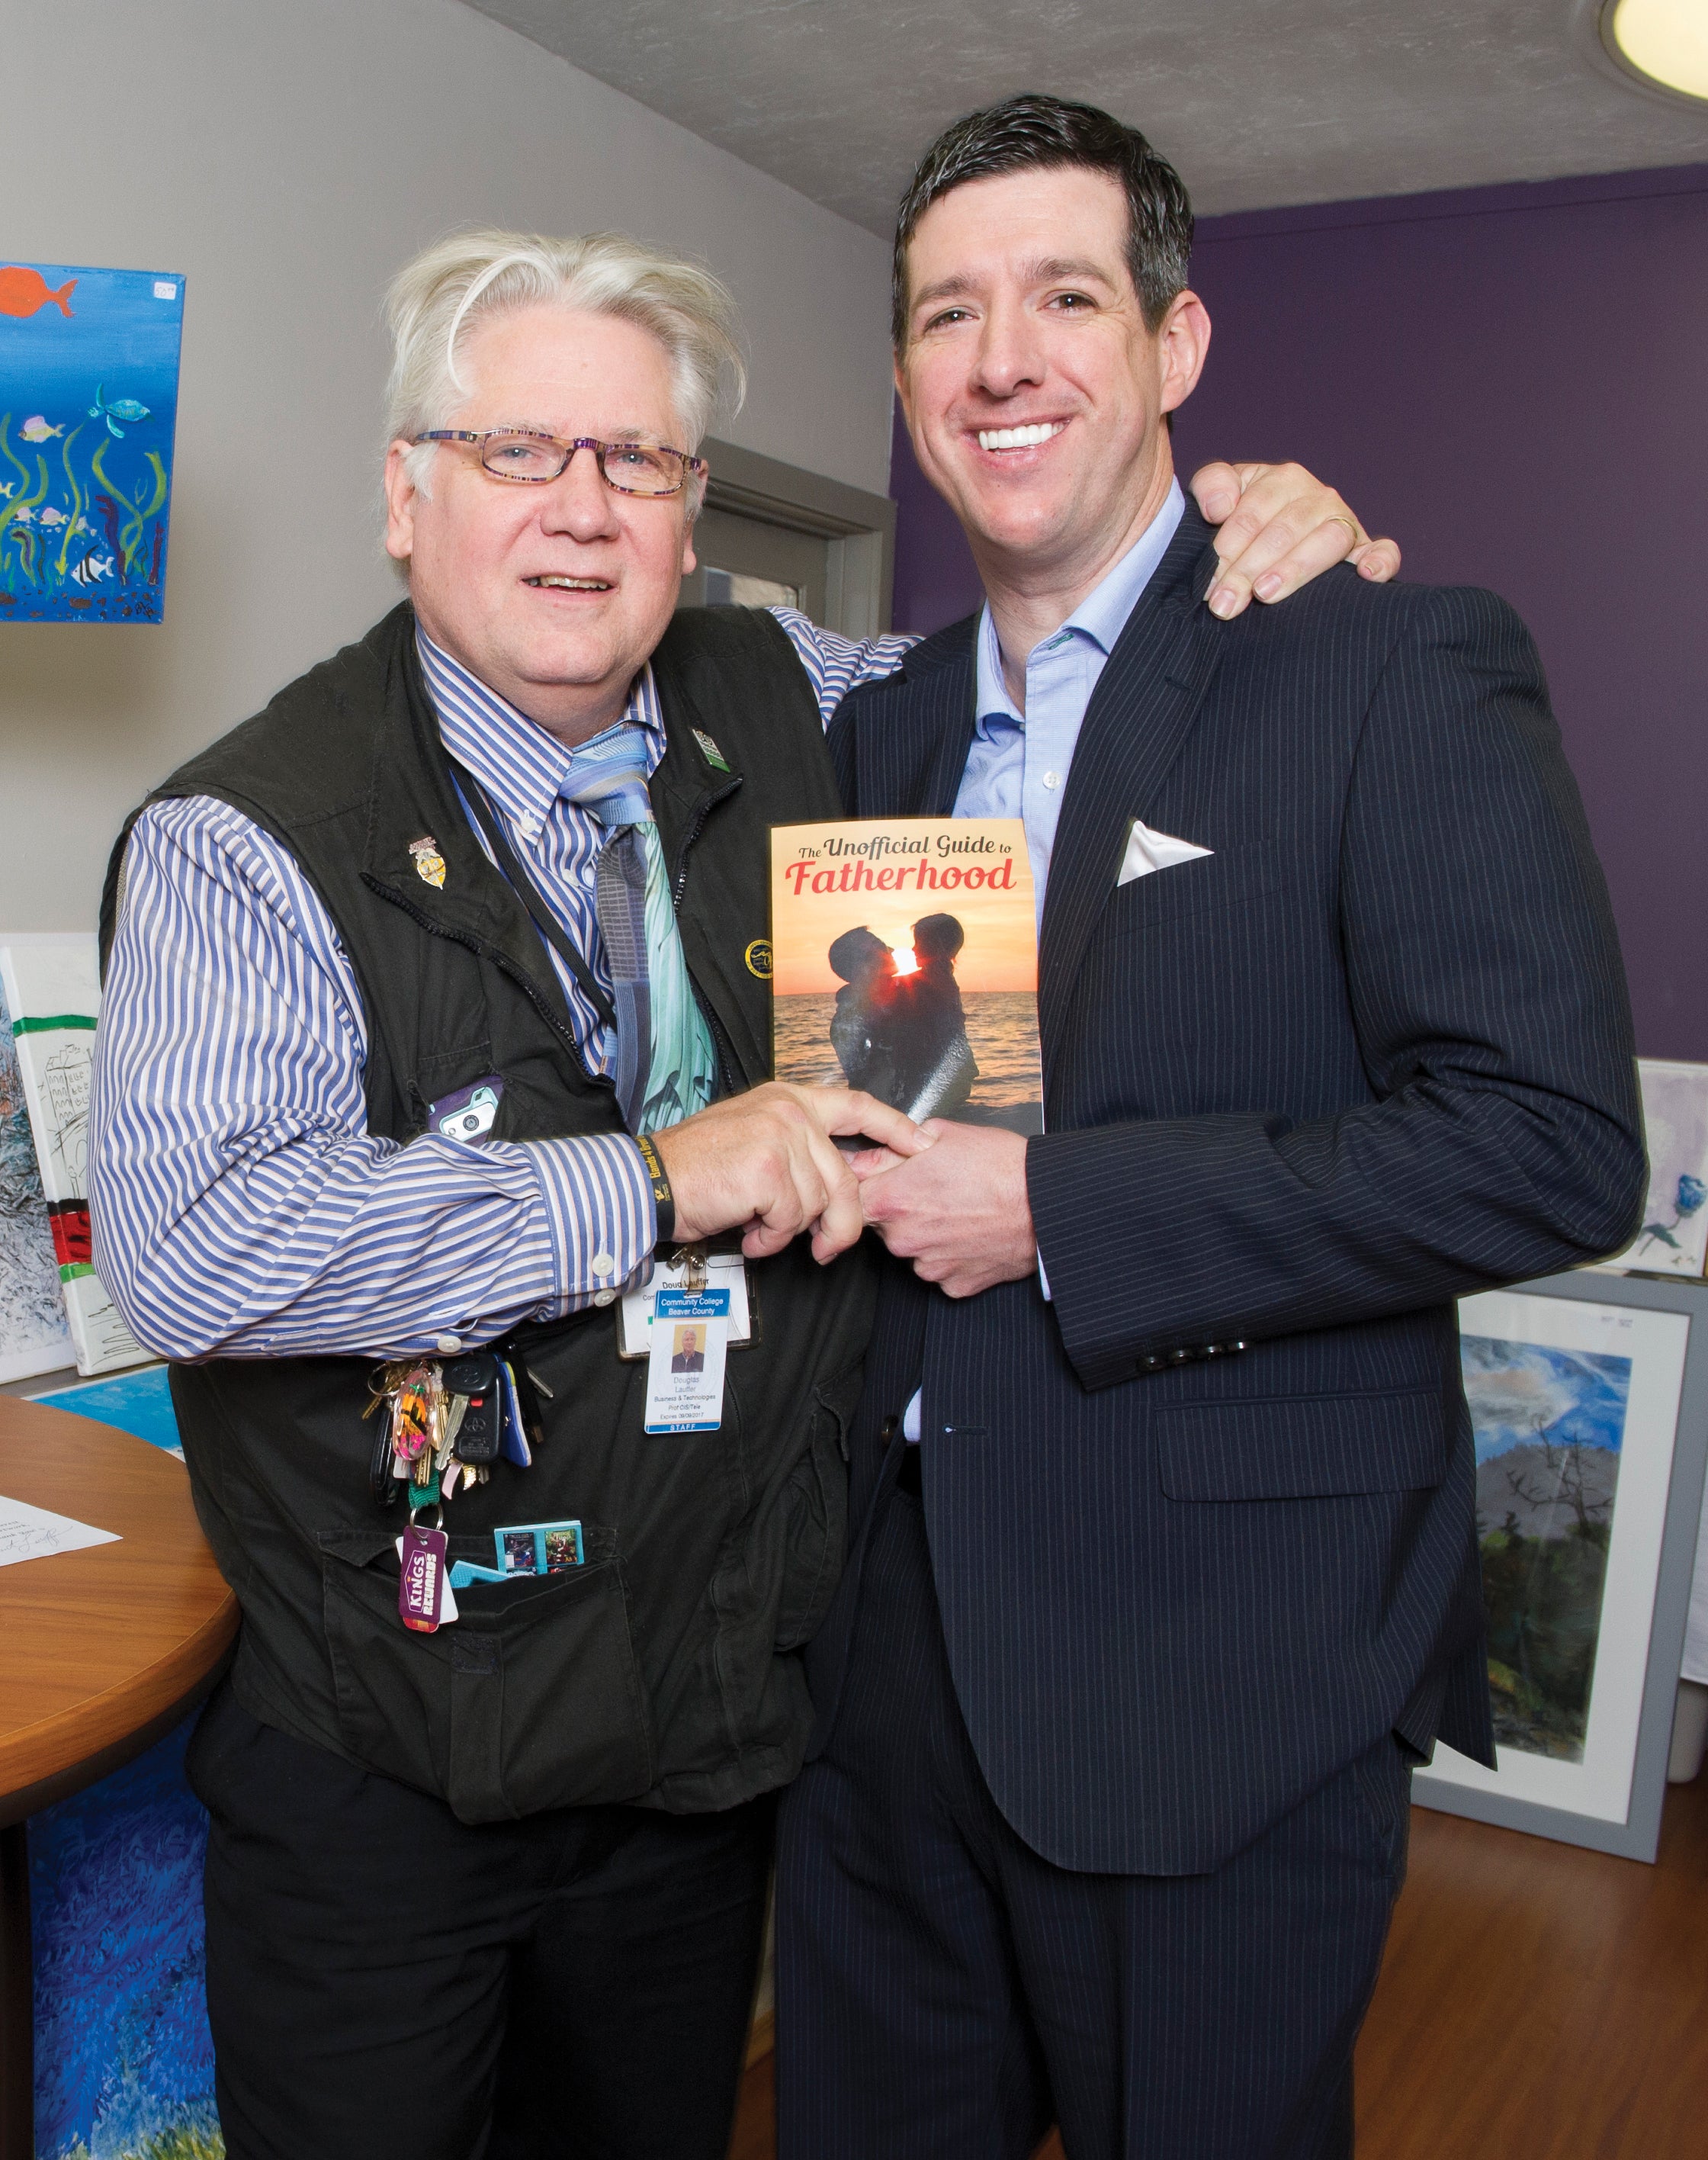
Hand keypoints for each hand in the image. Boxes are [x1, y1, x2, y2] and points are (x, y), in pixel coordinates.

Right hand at [653, 1083, 932, 1263]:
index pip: (857, 1105)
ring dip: (790, 1231)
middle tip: (826, 1249)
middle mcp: (789, 1111)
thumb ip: (800, 1150)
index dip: (895, 1125)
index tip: (922, 1143)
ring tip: (757, 1226)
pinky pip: (792, 1220)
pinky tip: (747, 1231)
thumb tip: (841, 1186)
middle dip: (842, 1223)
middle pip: (846, 1178)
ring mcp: (780, 1137)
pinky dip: (770, 1239)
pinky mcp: (768, 1170)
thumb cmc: (697, 1169)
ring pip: (820, 1204)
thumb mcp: (755, 1139)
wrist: (650, 1181)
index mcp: (789, 1098)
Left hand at [854, 1120, 1034, 1297]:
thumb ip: (895, 1146)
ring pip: (914, 1250)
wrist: (1048, 1202)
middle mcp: (904, 1239)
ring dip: (927, 1234)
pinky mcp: (955, 1286)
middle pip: (884, 1227)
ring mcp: (929, 1267)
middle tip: (935, 1190)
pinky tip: (973, 1233)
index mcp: (893, 1199)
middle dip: (901, 1209)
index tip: (877, 1184)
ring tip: (961, 1210)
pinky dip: (952, 1255)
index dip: (863, 1190)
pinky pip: (942, 1270)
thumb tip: (872, 1155)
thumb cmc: (1002, 1166)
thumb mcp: (943, 1135)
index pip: (850, 1200)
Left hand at [1189, 462, 1400, 618]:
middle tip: (1225, 604)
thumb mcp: (1220, 494)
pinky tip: (1364, 575)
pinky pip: (1383, 551)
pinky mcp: (1366, 550)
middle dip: (1249, 569)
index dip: (1226, 549)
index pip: (1252, 515)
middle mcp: (1318, 497)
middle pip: (1285, 531)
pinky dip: (1379, 560)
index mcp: (1282, 480)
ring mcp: (1345, 523)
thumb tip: (1219, 508)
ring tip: (1265, 594)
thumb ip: (1212, 484)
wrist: (1269, 542)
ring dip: (1296, 567)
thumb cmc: (1241, 522)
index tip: (1208, 585)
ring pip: (1328, 540)